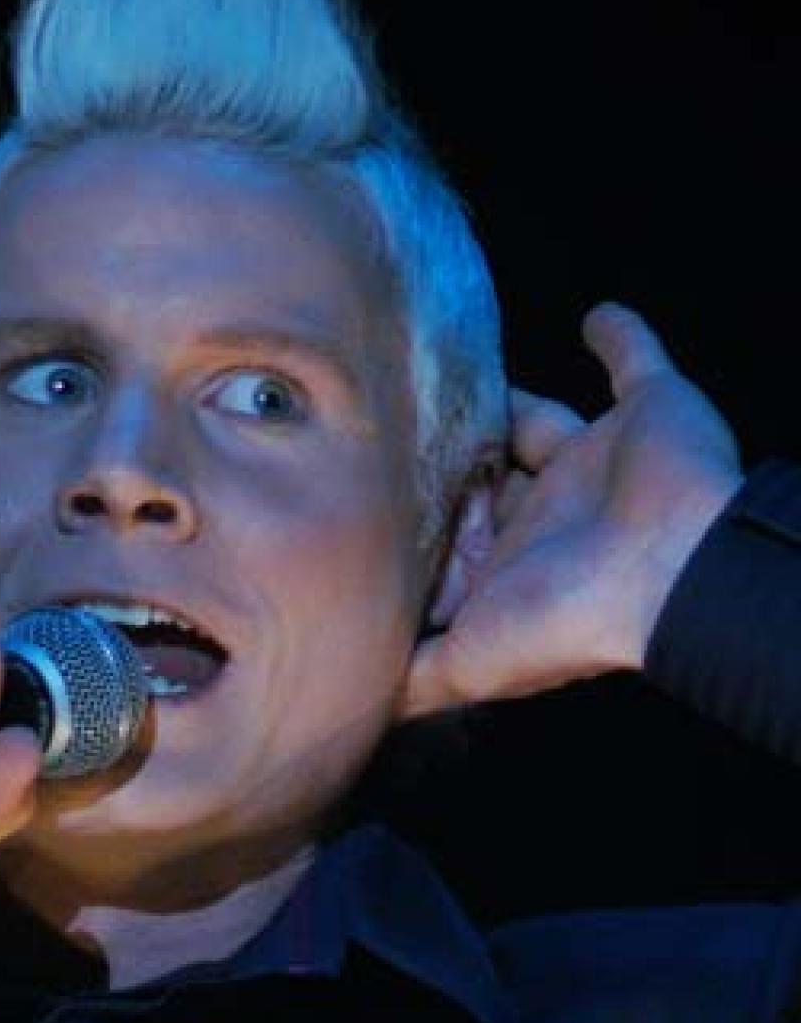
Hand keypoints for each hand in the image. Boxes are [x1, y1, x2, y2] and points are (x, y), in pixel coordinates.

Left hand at [396, 303, 744, 722]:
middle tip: (393, 414)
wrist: (667, 567)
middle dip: (449, 455)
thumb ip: (415, 678)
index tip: (359, 495)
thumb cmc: (566, 618)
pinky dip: (621, 338)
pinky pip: (633, 362)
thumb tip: (354, 704)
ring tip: (457, 366)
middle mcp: (548, 515)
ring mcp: (596, 463)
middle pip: (486, 478)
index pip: (449, 540)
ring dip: (509, 400)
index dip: (414, 524)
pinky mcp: (644, 411)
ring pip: (539, 424)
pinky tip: (596, 317)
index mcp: (510, 566)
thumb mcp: (468, 664)